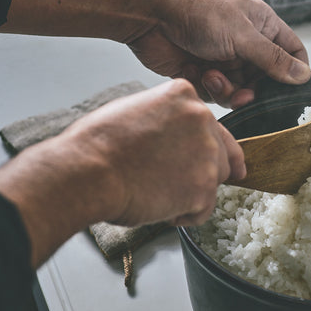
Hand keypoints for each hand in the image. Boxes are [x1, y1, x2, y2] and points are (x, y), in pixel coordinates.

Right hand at [68, 79, 244, 225]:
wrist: (89, 172)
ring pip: (217, 180)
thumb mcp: (132, 109)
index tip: (202, 157)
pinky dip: (186, 214)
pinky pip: (205, 208)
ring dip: (195, 191)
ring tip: (160, 193)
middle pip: (221, 151)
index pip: (209, 122)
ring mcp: (207, 155)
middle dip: (201, 168)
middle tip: (173, 180)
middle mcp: (202, 120)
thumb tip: (172, 131)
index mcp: (184, 96)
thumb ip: (164, 116)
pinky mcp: (204, 188)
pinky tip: (162, 208)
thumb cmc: (98, 145)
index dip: (203, 144)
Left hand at [128, 0, 310, 107]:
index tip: (290, 90)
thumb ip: (273, 59)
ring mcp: (226, 59)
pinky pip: (218, 94)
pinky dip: (208, 87)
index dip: (295, 72)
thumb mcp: (242, 35)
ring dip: (229, 90)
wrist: (148, 14)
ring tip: (212, 76)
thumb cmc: (197, 11)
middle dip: (255, 90)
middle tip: (245, 94)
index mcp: (262, 25)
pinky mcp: (205, 73)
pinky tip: (194, 71)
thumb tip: (303, 76)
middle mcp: (247, 43)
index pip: (293, 52)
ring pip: (242, 91)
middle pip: (267, 80)